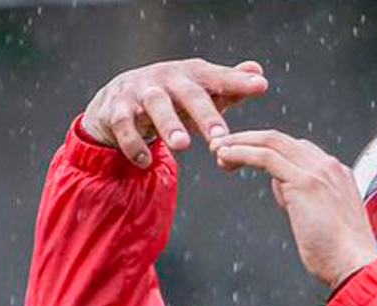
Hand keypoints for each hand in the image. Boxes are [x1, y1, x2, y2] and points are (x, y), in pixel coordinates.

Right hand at [82, 58, 269, 167]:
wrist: (119, 97)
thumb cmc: (172, 97)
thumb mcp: (201, 91)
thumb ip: (230, 85)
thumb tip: (258, 72)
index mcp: (192, 74)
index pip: (218, 77)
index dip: (239, 81)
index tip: (260, 86)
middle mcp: (166, 78)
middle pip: (188, 93)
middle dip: (205, 114)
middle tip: (220, 136)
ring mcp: (140, 92)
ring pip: (154, 105)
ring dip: (168, 125)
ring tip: (182, 146)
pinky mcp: (116, 108)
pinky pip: (123, 125)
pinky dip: (133, 144)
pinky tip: (145, 161)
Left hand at [210, 130, 376, 288]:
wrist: (355, 265)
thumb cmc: (340, 255)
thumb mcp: (323, 221)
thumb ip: (304, 200)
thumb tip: (283, 191)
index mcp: (338, 175)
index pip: (297, 150)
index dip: (267, 149)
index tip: (246, 156)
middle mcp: (329, 167)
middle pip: (283, 139)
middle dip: (249, 139)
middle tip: (223, 146)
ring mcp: (318, 172)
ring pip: (272, 141)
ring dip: (240, 142)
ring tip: (218, 150)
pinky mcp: (304, 182)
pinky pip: (266, 156)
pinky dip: (242, 152)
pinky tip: (225, 156)